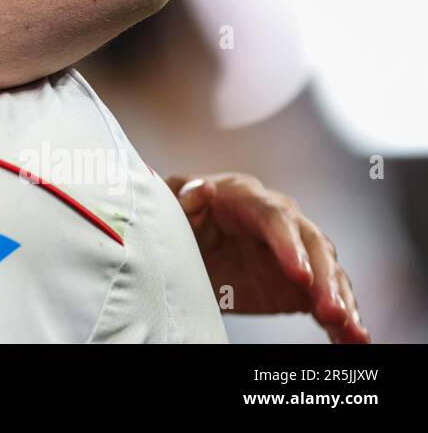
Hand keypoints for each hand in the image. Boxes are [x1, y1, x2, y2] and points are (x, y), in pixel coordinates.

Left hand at [166, 172, 369, 343]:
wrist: (184, 246)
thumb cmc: (176, 221)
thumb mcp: (172, 210)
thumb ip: (183, 201)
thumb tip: (200, 189)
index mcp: (245, 197)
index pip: (274, 218)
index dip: (289, 246)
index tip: (300, 275)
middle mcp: (279, 220)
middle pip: (312, 244)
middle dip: (324, 279)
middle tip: (331, 312)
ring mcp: (295, 251)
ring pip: (328, 272)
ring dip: (342, 301)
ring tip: (352, 331)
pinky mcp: (301, 282)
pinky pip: (326, 298)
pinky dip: (342, 320)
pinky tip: (356, 339)